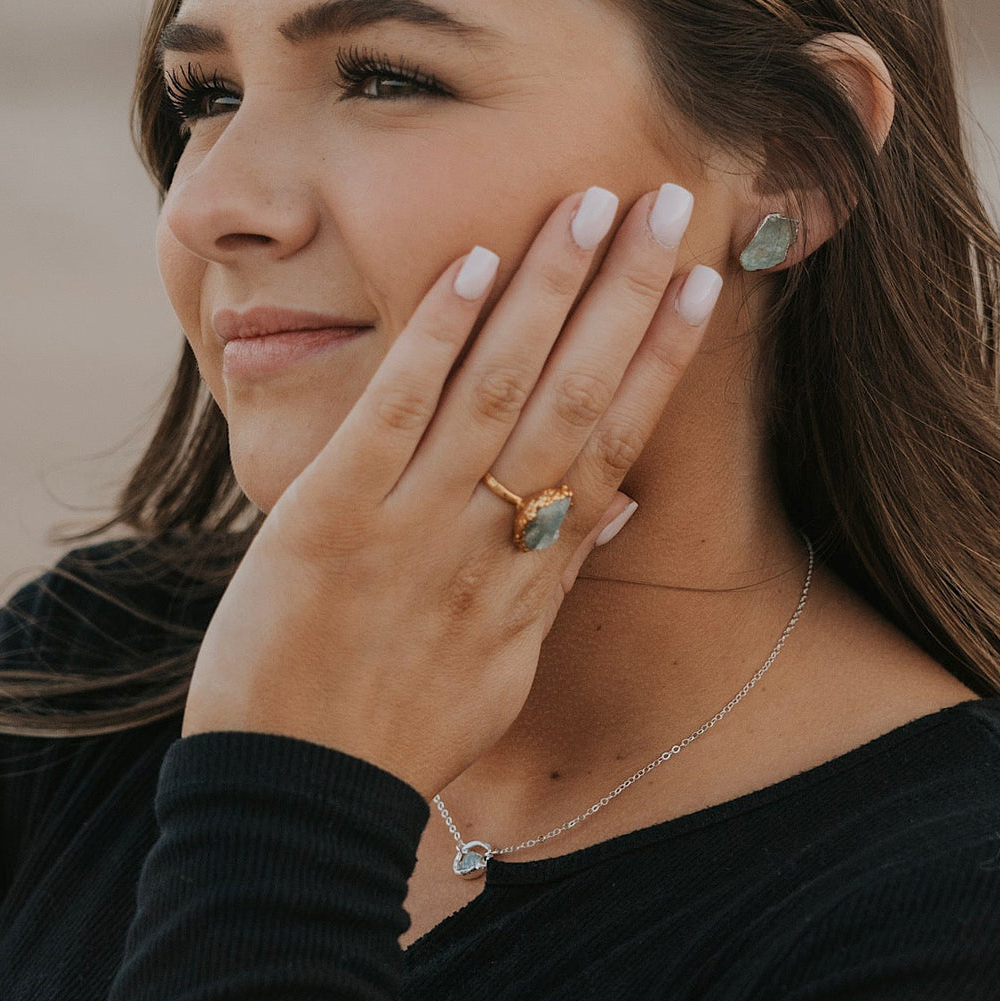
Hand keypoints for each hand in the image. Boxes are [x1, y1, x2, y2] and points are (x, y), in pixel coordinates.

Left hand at [181, 183, 721, 799]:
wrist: (297, 796)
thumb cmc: (400, 732)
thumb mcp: (505, 670)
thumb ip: (557, 581)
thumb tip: (621, 509)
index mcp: (535, 580)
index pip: (615, 448)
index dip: (662, 362)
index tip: (702, 286)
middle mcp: (491, 544)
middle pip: (576, 401)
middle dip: (625, 297)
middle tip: (667, 203)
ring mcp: (413, 528)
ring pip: (499, 391)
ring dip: (549, 292)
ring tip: (589, 205)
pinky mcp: (332, 520)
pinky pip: (395, 414)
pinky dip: (438, 338)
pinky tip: (474, 266)